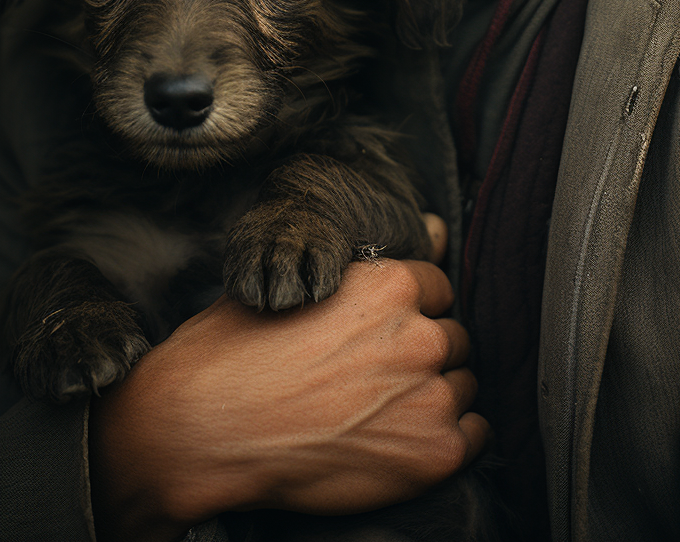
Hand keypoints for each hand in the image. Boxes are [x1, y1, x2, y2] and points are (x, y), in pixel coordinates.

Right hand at [89, 218, 487, 541]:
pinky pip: (473, 438)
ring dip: (437, 395)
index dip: (412, 312)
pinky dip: (450, 439)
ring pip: (464, 385)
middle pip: (453, 338)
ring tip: (386, 413)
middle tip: (380, 379)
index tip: (386, 336)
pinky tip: (409, 441)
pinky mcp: (433, 452)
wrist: (205, 429)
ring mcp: (430, 395)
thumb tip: (441, 226)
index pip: (437, 289)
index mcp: (391, 286)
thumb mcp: (296, 282)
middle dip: (424, 354)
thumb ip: (379, 264)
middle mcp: (419, 335)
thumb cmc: (238, 352)